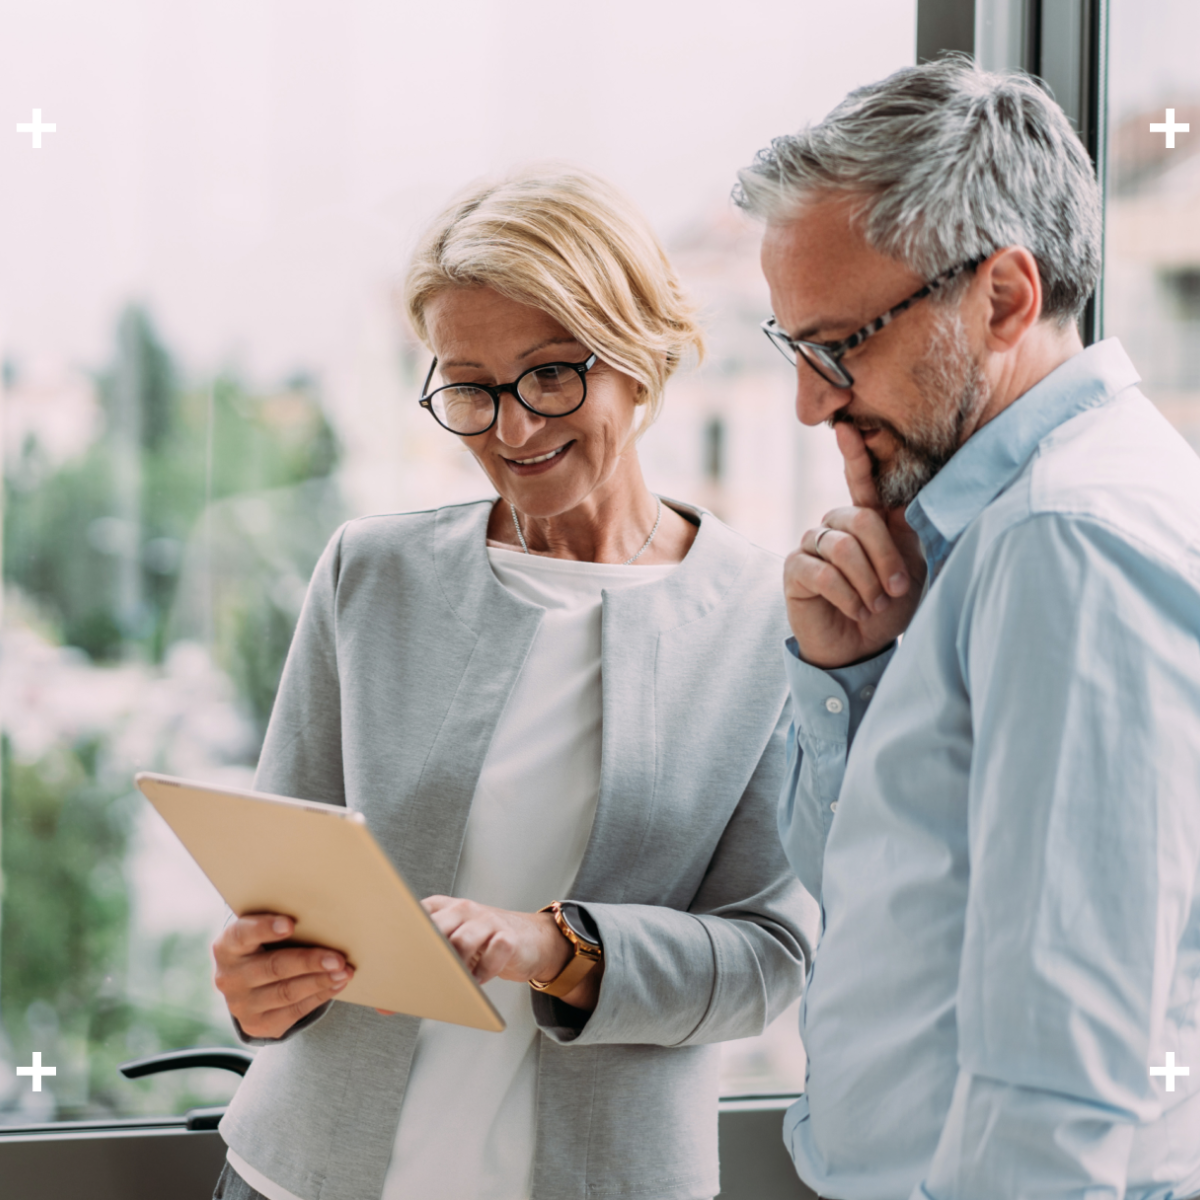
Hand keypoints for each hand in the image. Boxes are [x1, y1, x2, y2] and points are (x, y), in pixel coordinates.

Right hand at [212, 913, 353, 1039]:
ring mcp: (241, 1005)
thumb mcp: (262, 933)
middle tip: (337, 958)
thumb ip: (280, 926)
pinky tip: (336, 984)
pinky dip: (319, 996)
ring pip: (287, 992)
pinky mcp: (257, 1025)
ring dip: (320, 981)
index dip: (265, 928)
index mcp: (227, 946)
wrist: (248, 986)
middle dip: (309, 962)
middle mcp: (229, 977)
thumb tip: (324, 917)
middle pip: (273, 967)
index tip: (291, 924)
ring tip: (344, 972)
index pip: (242, 935)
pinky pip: (294, 1010)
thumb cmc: (264, 946)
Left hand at [380, 895, 599, 1012]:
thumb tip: (382, 1006)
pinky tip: (476, 984)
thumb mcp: (450, 954)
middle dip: (424, 955)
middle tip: (415, 978)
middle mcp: (463, 909)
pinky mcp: (509, 936)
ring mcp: (487, 920)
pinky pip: (494, 953)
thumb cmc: (480, 947)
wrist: (530, 939)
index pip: (416, 914)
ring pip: (463, 941)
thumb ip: (419, 973)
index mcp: (442, 908)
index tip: (388, 956)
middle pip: (437, 927)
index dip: (400, 934)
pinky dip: (483, 972)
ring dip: (454, 968)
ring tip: (449, 985)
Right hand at [784, 422, 926, 668]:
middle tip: (895, 591)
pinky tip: (855, 611)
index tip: (847, 428)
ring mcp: (812, 545)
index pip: (861, 480)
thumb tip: (921, 507)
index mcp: (866, 519)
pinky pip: (823, 573)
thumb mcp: (912, 569)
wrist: (861, 648)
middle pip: (860, 519)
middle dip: (885, 558)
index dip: (854, 455)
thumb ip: (912, 536)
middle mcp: (836, 525)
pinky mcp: (795, 569)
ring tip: (875, 605)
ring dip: (867, 582)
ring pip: (842, 547)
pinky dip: (847, 596)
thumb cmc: (888, 608)